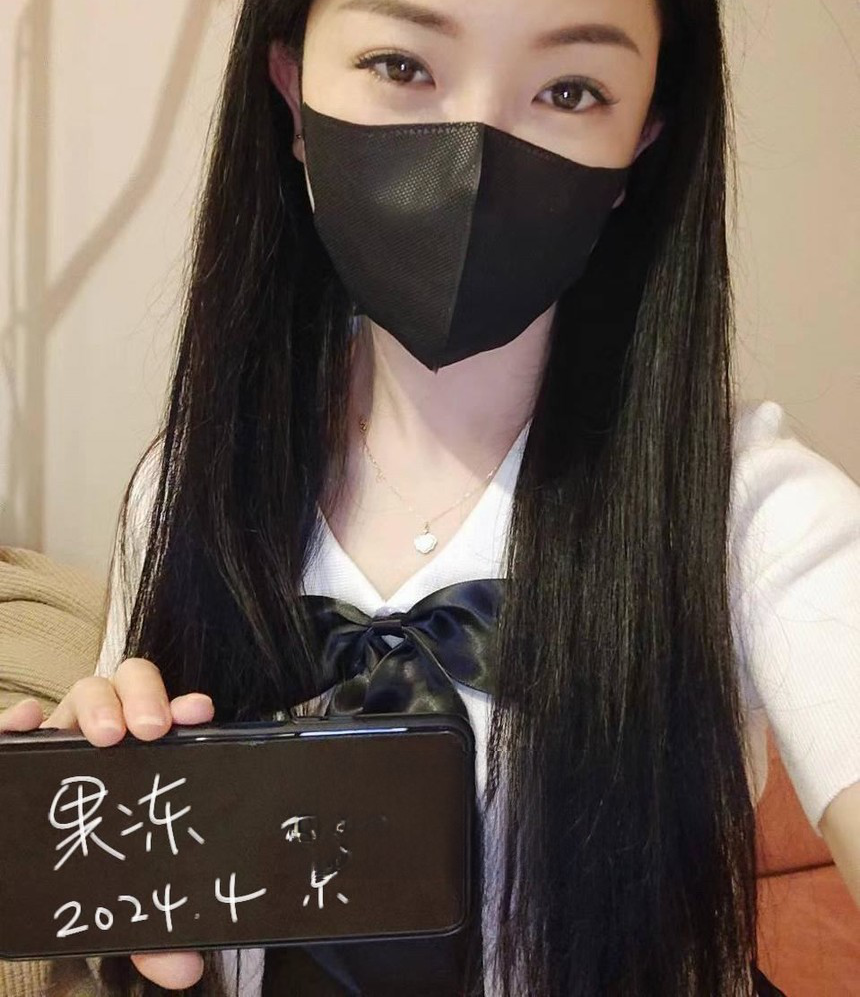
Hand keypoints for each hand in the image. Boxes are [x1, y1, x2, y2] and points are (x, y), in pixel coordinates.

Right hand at [0, 658, 213, 988]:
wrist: (30, 870)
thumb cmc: (92, 868)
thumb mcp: (123, 897)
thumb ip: (151, 930)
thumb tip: (183, 969)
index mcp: (142, 759)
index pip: (168, 717)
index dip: (182, 706)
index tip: (199, 712)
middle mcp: (105, 738)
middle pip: (129, 687)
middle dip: (141, 697)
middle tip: (150, 731)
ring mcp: (62, 738)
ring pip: (84, 691)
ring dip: (97, 703)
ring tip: (105, 735)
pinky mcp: (20, 752)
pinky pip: (13, 722)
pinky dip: (17, 718)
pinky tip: (23, 723)